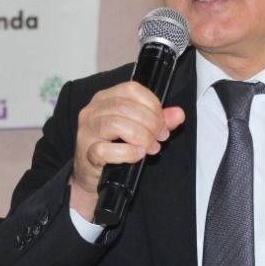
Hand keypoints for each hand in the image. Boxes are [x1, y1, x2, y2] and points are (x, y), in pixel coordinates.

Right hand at [70, 81, 184, 220]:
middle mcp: (93, 111)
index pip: (131, 90)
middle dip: (151, 122)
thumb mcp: (138, 130)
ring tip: (151, 147)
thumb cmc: (113, 148)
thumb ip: (158, 120)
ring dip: (141, 136)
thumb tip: (177, 114)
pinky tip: (138, 154)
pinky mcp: (87, 153)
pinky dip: (127, 152)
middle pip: (125, 107)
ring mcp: (87, 132)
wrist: (93, 175)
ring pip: (116, 124)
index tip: (163, 120)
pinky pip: (105, 150)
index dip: (152, 104)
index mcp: (105, 99)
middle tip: (161, 136)